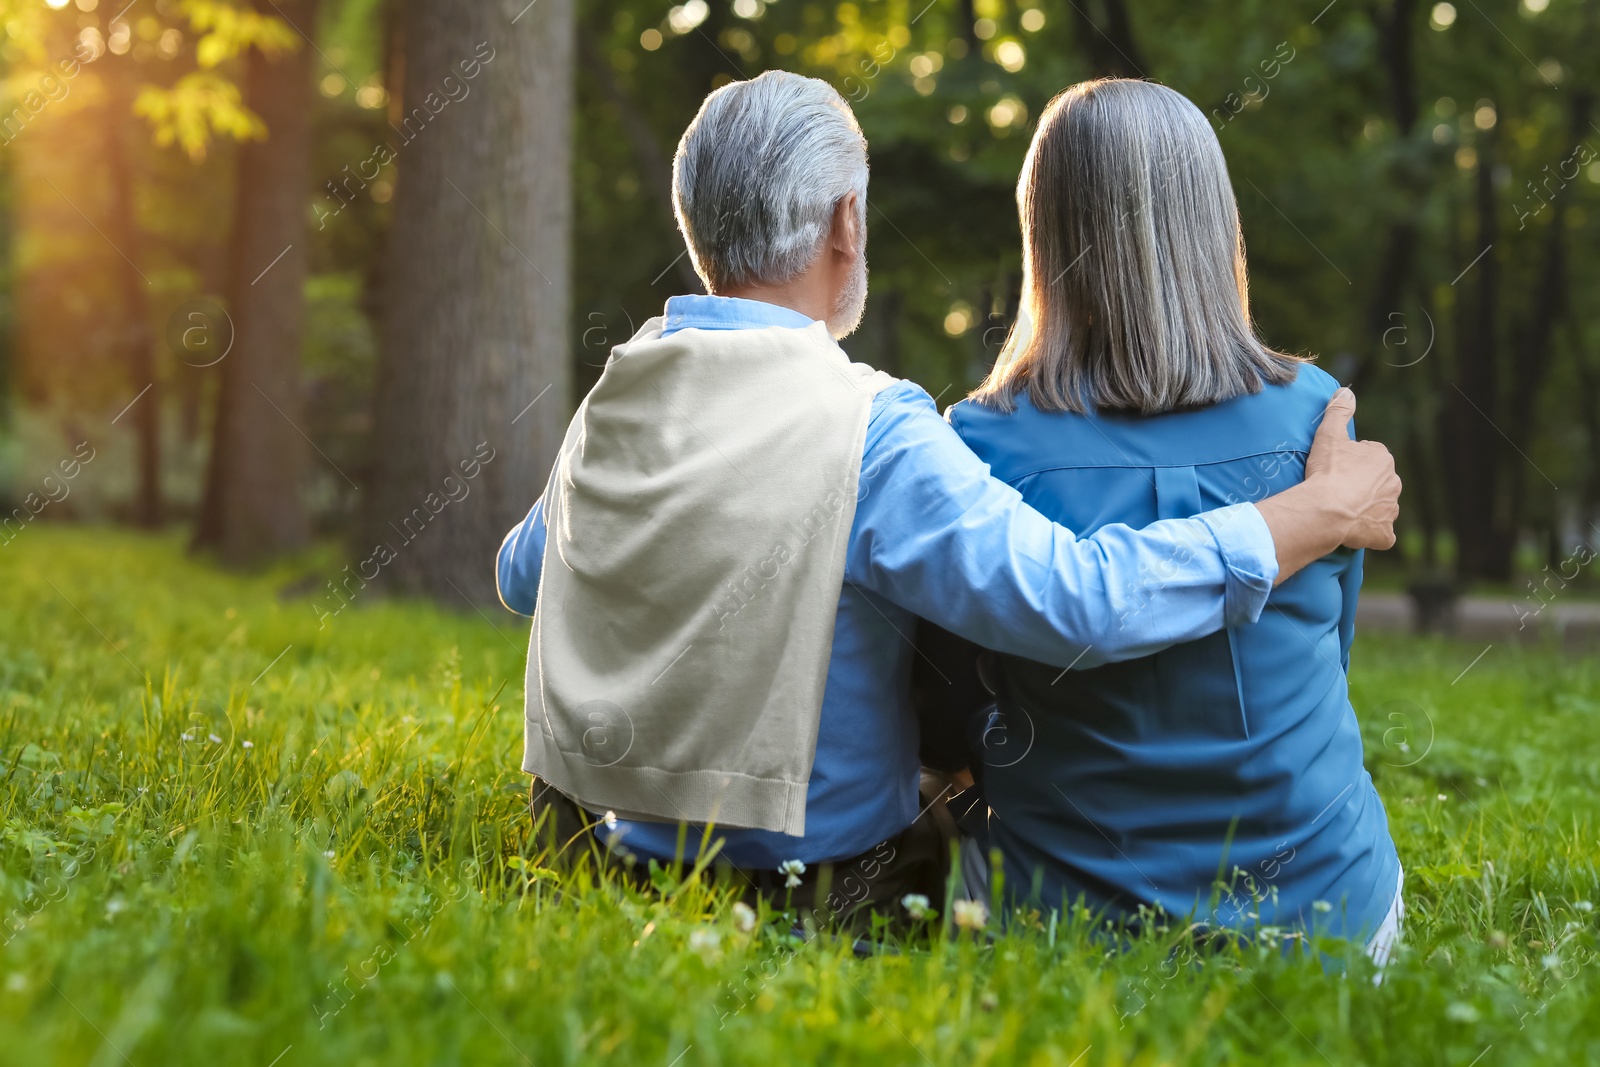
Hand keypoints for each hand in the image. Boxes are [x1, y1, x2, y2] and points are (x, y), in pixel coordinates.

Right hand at [1305, 388, 1400, 549]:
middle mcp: (1394, 483)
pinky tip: (1356, 532)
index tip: (1335, 469)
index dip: (1351, 462)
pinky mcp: (1385, 534)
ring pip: (1381, 507)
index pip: (1370, 456)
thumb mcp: (1329, 435)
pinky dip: (1372, 534)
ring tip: (1343, 510)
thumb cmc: (1328, 471)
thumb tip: (1346, 391)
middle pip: (1377, 482)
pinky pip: (1382, 534)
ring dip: (1367, 509)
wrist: (1326, 509)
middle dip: (1362, 486)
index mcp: (1383, 458)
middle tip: (1337, 489)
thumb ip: (1339, 411)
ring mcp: (1391, 510)